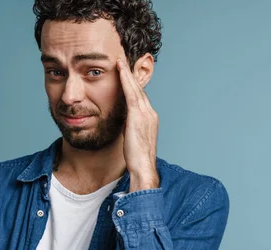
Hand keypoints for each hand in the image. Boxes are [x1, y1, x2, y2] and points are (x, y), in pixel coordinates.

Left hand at [116, 58, 159, 191]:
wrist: (143, 168)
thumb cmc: (137, 158)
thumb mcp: (132, 139)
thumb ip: (130, 127)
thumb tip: (123, 123)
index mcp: (150, 119)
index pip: (141, 98)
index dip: (134, 85)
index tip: (127, 74)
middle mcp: (150, 114)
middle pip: (140, 90)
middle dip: (132, 75)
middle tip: (124, 60)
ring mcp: (146, 114)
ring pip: (136, 89)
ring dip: (128, 74)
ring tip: (121, 61)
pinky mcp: (138, 116)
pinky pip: (131, 93)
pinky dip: (126, 80)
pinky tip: (120, 70)